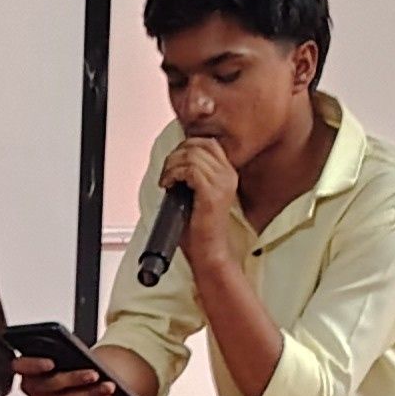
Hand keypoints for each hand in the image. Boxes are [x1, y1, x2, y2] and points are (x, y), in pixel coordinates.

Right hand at [15, 355, 122, 395]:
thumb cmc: (60, 359)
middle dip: (75, 380)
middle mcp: (29, 388)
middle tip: (95, 374)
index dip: (34, 365)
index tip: (51, 362)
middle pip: (51, 385)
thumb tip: (78, 356)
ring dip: (90, 394)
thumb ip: (60, 352)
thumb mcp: (57, 350)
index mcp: (24, 367)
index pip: (22, 365)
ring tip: (108, 386)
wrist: (63, 375)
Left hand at [162, 137, 240, 265]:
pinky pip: (189, 170)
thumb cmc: (200, 229)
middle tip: (167, 173)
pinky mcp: (211, 194)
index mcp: (228, 173)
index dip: (185, 146)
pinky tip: (168, 186)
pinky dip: (173, 174)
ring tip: (167, 181)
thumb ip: (192, 174)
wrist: (210, 253)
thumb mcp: (197, 194)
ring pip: (191, 155)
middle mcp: (228, 174)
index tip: (173, 163)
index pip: (207, 142)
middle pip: (198, 144)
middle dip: (175, 155)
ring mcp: (221, 183)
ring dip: (171, 166)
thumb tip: (174, 160)